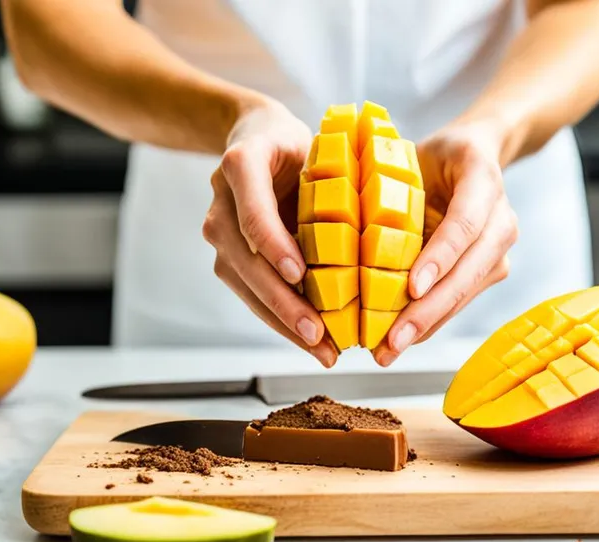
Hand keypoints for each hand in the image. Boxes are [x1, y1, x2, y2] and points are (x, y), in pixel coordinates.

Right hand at [202, 101, 338, 367]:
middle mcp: (222, 200)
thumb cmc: (295, 142)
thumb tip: (378, 231)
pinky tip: (309, 339)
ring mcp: (220, 230)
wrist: (255, 136)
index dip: (273, 244)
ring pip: (245, 284)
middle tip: (317, 334)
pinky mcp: (228, 254)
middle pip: (245, 260)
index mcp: (242, 163)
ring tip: (320, 349)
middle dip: (282, 302)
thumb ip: (332, 180)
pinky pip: (250, 291)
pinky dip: (279, 317)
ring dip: (282, 321)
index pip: (253, 210)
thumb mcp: (316, 146)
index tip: (299, 274)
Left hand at [372, 122, 518, 366]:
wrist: (478, 155)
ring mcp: (498, 250)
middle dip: (429, 311)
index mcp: (483, 179)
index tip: (411, 288)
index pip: (463, 225)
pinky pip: (458, 300)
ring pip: (464, 294)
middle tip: (392, 340)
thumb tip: (330, 201)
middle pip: (467, 272)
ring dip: (427, 326)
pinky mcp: (488, 271)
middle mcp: (501, 220)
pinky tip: (399, 340)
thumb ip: (387, 178)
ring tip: (389, 350)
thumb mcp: (413, 151)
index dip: (439, 258)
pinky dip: (429, 322)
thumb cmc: (435, 154)